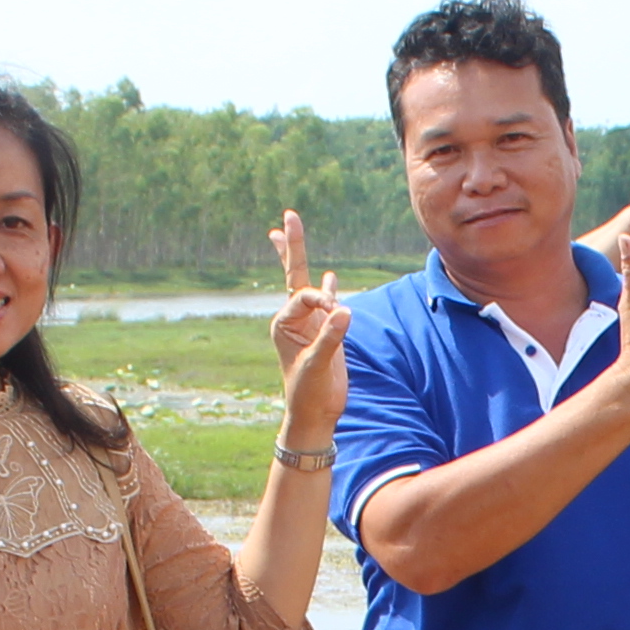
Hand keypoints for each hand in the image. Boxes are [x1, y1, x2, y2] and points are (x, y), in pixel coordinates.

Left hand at [266, 210, 347, 429]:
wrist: (316, 414)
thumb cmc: (309, 392)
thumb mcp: (318, 364)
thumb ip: (330, 337)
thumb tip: (344, 311)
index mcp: (284, 323)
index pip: (304, 297)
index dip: (322, 300)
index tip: (338, 316)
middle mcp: (294, 319)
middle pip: (294, 275)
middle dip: (292, 247)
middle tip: (289, 216)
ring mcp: (310, 324)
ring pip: (307, 285)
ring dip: (301, 259)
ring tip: (286, 230)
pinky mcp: (325, 332)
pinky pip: (326, 303)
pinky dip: (327, 289)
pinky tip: (329, 277)